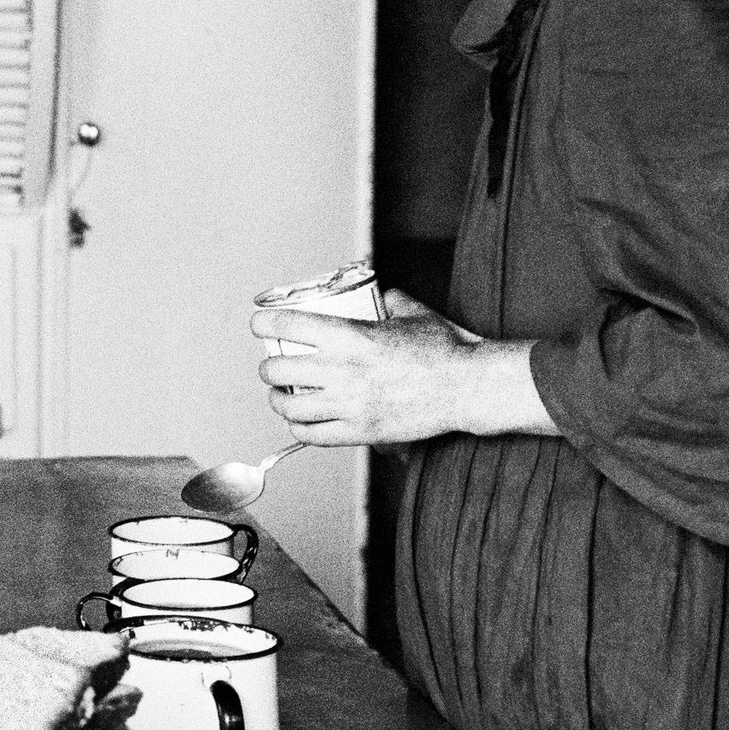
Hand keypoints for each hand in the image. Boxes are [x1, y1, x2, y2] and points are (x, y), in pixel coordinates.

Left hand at [250, 288, 546, 445]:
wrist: (468, 388)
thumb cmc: (445, 350)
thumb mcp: (413, 313)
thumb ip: (389, 300)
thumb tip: (379, 294)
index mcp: (349, 336)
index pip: (286, 326)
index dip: (264, 323)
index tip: (260, 325)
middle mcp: (341, 371)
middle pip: (276, 370)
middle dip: (268, 366)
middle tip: (272, 365)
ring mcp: (348, 405)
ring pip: (288, 407)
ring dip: (277, 400)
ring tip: (280, 396)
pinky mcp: (360, 432)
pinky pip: (312, 436)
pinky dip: (298, 428)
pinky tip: (299, 422)